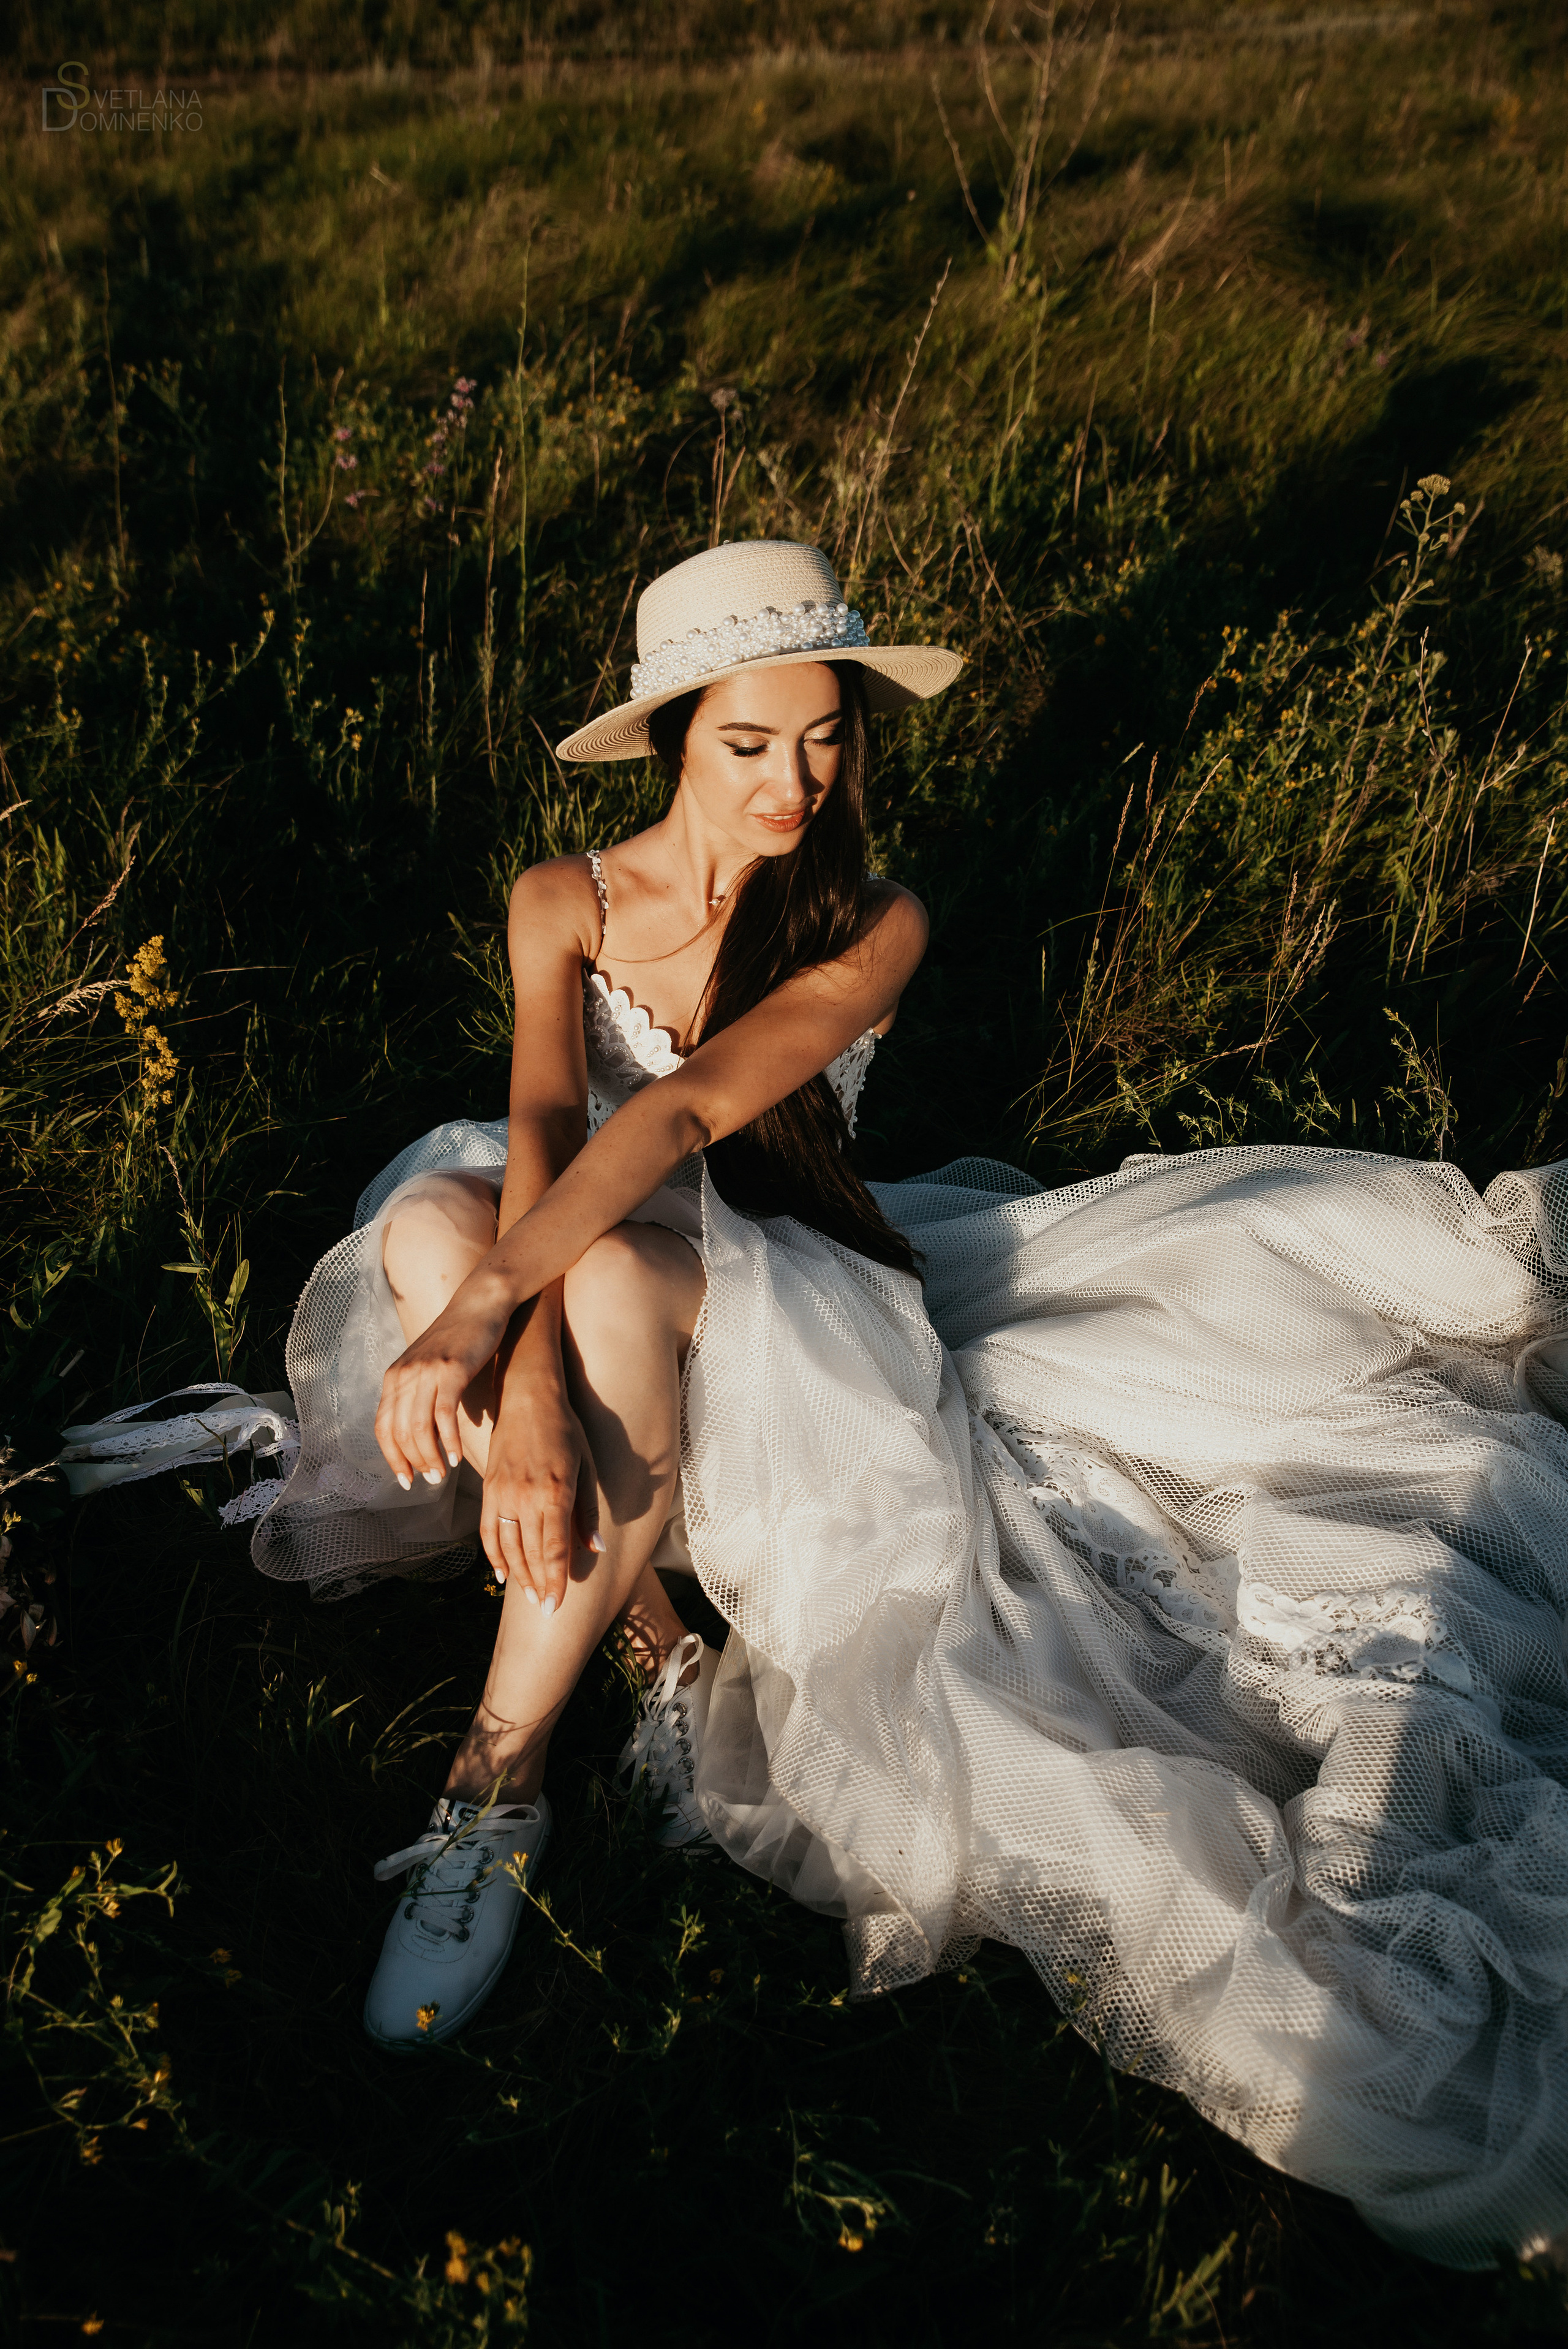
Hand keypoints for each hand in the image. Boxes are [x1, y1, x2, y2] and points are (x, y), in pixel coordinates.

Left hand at [374, 1286, 510, 1487]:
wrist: (480, 1303)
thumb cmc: (458, 1338)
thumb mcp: (427, 1365)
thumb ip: (417, 1394)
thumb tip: (421, 1433)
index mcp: (394, 1377)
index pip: (383, 1427)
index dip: (392, 1458)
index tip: (406, 1479)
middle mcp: (404, 1375)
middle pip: (399, 1432)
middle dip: (411, 1463)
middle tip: (429, 1480)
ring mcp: (427, 1372)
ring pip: (419, 1428)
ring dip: (430, 1457)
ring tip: (442, 1475)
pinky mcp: (451, 1370)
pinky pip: (444, 1416)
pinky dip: (449, 1442)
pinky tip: (457, 1457)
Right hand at [482, 1376, 601, 1609]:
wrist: (527, 1397)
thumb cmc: (565, 1430)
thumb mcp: (586, 1466)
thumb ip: (588, 1511)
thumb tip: (596, 1549)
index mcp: (555, 1492)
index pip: (554, 1550)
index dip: (555, 1582)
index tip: (555, 1608)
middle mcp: (526, 1497)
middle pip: (531, 1554)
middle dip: (539, 1585)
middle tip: (544, 1609)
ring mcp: (503, 1493)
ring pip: (508, 1546)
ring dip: (519, 1574)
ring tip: (529, 1595)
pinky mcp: (489, 1488)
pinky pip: (488, 1530)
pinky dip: (494, 1554)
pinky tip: (501, 1572)